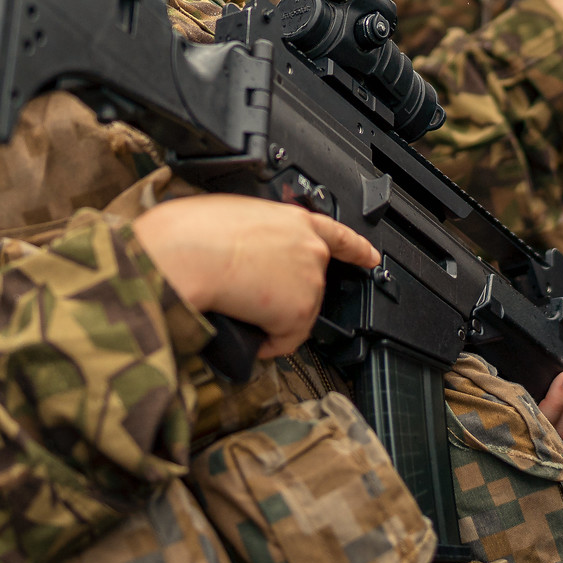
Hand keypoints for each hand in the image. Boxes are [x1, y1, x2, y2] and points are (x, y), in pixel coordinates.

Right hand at [132, 197, 379, 358]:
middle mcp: (310, 249)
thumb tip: (246, 259)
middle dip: (283, 299)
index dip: (356, 248)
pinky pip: (284, 341)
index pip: (337, 234)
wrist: (192, 253)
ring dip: (271, 322)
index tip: (371, 257)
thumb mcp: (234, 218)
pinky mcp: (300, 310)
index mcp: (293, 220)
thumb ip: (257, 236)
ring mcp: (310, 280)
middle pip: (309, 286)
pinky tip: (246, 329)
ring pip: (295, 316)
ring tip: (239, 309)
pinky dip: (266, 344)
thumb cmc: (195, 234)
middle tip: (251, 298)